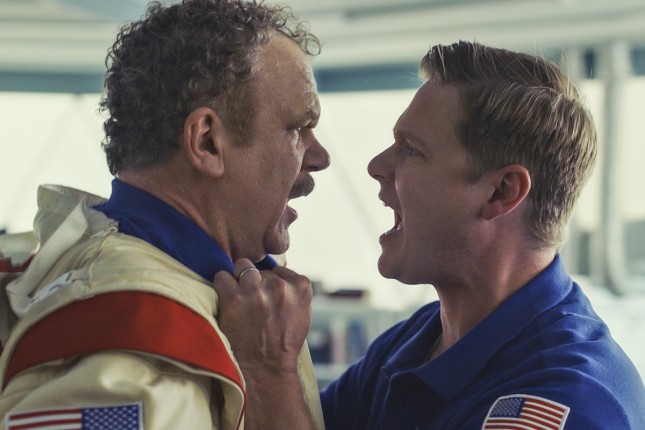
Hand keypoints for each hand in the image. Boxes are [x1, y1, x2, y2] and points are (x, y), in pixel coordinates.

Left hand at [213, 259, 316, 429]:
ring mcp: (256, 291)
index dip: (271, 281)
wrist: (265, 369)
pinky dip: (222, 285)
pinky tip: (226, 299)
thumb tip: (277, 273)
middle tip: (251, 300)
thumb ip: (294, 291)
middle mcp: (280, 286)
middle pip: (260, 269)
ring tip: (237, 297)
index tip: (267, 297)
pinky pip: (222, 276)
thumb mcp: (301, 314)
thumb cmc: (282, 344)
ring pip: (242, 266)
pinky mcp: (233, 298)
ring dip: (238, 279)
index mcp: (301, 288)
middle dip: (255, 281)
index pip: (280, 269)